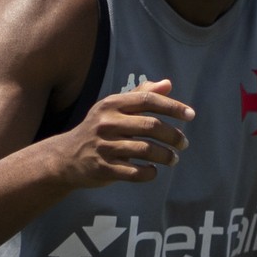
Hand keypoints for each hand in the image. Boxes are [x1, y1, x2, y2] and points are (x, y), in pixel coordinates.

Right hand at [56, 78, 194, 187]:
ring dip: (166, 155)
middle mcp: (106, 123)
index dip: (172, 106)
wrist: (65, 157)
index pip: (148, 100)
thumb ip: (140, 95)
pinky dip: (150, 173)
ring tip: (174, 159)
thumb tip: (167, 83)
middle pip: (151, 126)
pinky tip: (154, 170)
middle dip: (173, 135)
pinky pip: (135, 172)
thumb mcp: (113, 108)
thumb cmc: (97, 129)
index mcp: (111, 104)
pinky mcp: (103, 168)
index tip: (191, 115)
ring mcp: (104, 146)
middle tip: (184, 143)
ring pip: (146, 150)